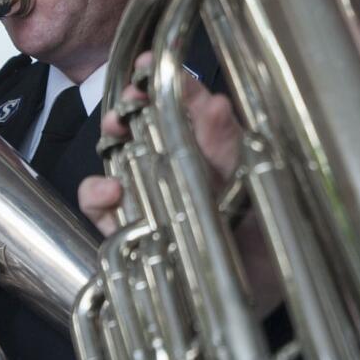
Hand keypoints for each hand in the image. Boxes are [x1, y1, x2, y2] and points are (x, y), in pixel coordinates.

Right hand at [77, 53, 283, 312]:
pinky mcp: (126, 226)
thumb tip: (216, 102)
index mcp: (211, 149)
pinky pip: (100, 204)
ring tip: (116, 128)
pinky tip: (113, 191)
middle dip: (135, 103)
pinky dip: (98, 193)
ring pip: (118, 155)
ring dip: (113, 136)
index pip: (188, 107)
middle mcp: (175, 166)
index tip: (152, 63)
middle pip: (147, 124)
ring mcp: (148, 194)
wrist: (250, 296)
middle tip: (131, 93)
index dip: (169, 82)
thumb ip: (229, 147)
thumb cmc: (260, 237)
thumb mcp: (251, 186)